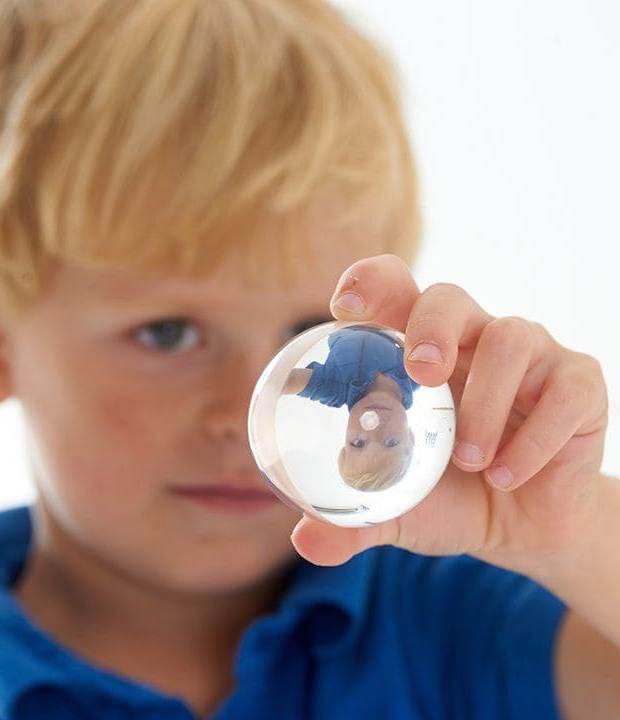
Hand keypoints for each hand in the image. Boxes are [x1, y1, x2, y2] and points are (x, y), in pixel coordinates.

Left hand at [291, 255, 608, 576]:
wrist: (520, 529)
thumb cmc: (447, 499)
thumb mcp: (395, 511)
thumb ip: (352, 523)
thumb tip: (308, 543)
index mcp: (418, 353)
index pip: (393, 290)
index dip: (370, 283)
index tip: (345, 306)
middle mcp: (471, 341)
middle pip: (449, 297)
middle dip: (432, 328)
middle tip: (422, 374)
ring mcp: (529, 357)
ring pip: (511, 339)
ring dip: (486, 403)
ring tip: (470, 460)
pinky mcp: (577, 385)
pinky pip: (565, 390)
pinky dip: (534, 438)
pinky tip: (507, 477)